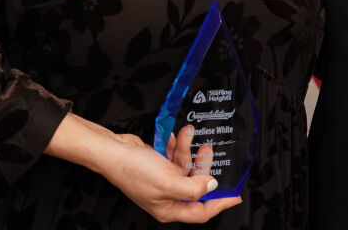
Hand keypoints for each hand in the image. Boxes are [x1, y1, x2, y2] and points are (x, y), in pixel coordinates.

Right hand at [46, 115, 241, 223]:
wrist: (113, 152)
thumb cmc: (135, 171)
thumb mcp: (169, 182)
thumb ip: (194, 188)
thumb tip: (211, 186)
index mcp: (169, 208)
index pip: (201, 212)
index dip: (219, 204)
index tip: (234, 196)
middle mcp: (167, 197)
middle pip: (195, 186)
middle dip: (202, 167)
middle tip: (208, 151)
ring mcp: (161, 181)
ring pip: (185, 167)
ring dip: (188, 150)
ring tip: (188, 134)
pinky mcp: (157, 166)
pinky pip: (174, 157)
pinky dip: (177, 146)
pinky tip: (177, 136)